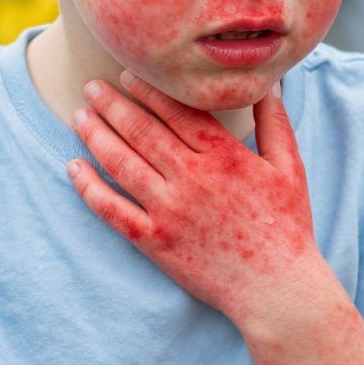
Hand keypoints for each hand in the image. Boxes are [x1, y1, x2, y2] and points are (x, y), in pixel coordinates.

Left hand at [66, 71, 320, 327]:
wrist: (276, 289)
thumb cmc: (287, 226)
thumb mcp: (289, 167)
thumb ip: (274, 121)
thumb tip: (266, 83)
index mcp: (224, 156)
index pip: (175, 111)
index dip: (147, 90)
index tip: (127, 75)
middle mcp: (192, 178)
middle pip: (142, 131)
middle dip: (112, 105)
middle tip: (91, 87)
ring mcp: (170, 211)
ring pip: (122, 164)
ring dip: (96, 136)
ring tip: (79, 117)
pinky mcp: (156, 242)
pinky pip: (113, 211)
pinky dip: (89, 189)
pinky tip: (73, 169)